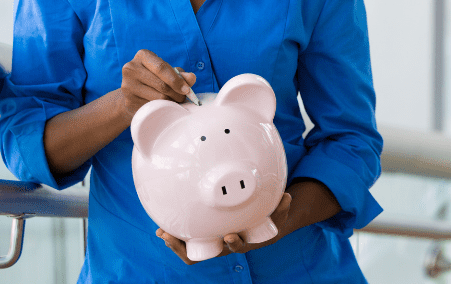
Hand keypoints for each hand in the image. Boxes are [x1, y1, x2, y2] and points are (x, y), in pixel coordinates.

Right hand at [120, 49, 195, 117]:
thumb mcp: (168, 73)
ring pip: (157, 98)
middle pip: (161, 84)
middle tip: (183, 99)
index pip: (161, 68)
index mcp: (143, 56)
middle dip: (176, 93)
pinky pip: (151, 108)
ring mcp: (127, 85)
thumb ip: (180, 74)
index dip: (176, 80)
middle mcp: (131, 68)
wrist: (135, 93)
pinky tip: (163, 107)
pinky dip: (161, 109)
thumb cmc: (155, 79)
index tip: (187, 90)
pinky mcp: (128, 101)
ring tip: (174, 102)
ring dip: (171, 102)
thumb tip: (191, 77)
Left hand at [156, 192, 291, 264]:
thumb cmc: (264, 219)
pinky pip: (187, 242)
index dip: (234, 243)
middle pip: (206, 253)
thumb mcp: (276, 214)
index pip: (237, 246)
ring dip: (176, 243)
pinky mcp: (203, 237)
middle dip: (187, 249)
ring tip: (162, 232)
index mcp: (243, 239)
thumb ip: (282, 207)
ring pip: (191, 251)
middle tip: (172, 237)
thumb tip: (288, 196)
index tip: (229, 236)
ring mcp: (212, 243)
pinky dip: (174, 236)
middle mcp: (224, 245)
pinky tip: (163, 226)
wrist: (257, 228)